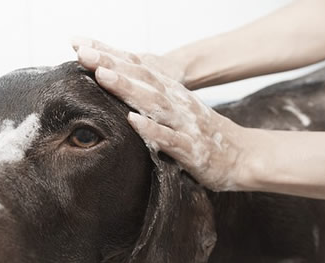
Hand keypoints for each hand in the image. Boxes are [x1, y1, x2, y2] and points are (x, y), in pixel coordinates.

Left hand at [71, 38, 246, 190]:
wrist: (244, 156)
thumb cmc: (204, 135)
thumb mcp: (175, 112)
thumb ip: (150, 101)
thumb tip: (116, 90)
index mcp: (170, 93)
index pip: (136, 68)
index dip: (109, 55)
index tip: (79, 44)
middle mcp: (176, 103)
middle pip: (141, 79)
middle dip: (112, 64)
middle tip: (84, 53)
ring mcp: (184, 124)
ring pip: (154, 103)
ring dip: (128, 89)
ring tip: (103, 76)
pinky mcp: (192, 149)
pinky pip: (170, 139)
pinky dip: (152, 130)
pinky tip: (133, 121)